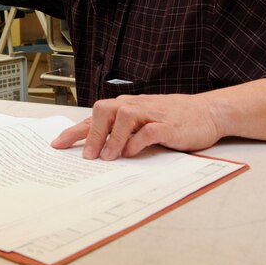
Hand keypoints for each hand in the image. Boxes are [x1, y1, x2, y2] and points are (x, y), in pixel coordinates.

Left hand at [51, 94, 221, 159]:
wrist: (207, 112)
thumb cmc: (173, 118)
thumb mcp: (143, 122)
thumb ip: (122, 131)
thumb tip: (96, 147)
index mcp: (127, 106)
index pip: (95, 117)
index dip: (75, 130)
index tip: (58, 144)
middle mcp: (136, 106)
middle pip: (104, 111)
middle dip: (91, 133)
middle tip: (86, 156)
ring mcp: (152, 114)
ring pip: (124, 117)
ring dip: (112, 138)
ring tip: (106, 158)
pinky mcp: (167, 125)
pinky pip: (148, 130)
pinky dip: (137, 141)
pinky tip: (131, 153)